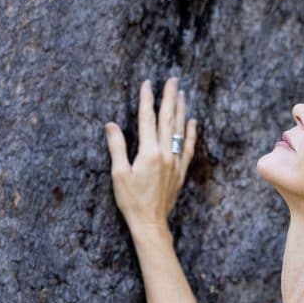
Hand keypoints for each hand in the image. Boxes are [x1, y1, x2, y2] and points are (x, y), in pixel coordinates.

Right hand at [104, 75, 196, 228]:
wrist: (150, 222)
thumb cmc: (132, 200)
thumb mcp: (118, 174)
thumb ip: (117, 147)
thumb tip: (111, 125)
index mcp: (149, 152)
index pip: (147, 119)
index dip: (147, 99)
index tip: (147, 83)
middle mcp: (165, 154)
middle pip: (167, 119)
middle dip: (169, 97)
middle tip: (173, 79)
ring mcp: (175, 163)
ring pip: (179, 130)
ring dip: (181, 110)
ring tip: (182, 94)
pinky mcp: (180, 172)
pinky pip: (187, 148)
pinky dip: (190, 133)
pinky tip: (192, 122)